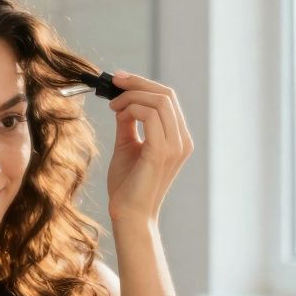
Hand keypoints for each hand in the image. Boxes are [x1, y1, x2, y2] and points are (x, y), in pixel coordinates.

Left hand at [104, 71, 193, 225]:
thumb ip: (128, 122)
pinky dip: (132, 107)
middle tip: (114, 81)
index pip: (168, 99)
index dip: (143, 84)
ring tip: (113, 106)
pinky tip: (118, 114)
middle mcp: (182, 141)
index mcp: (178, 139)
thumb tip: (123, 100)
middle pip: (166, 95)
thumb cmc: (127, 185)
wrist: (128, 214)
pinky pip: (151, 114)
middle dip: (137, 83)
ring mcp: (175, 146)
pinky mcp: (162, 151)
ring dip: (132, 96)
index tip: (119, 80)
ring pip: (160, 100)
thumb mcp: (127, 145)